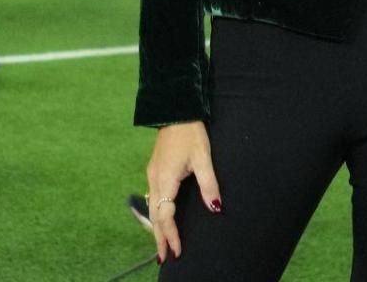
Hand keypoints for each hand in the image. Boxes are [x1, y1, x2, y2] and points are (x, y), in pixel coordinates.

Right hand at [145, 121, 219, 262]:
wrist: (176, 109)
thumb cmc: (191, 132)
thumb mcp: (203, 157)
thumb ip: (209, 184)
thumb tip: (215, 209)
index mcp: (166, 179)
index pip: (166, 215)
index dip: (171, 235)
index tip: (177, 250)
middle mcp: (155, 179)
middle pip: (154, 216)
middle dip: (159, 237)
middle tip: (165, 257)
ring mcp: (153, 174)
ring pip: (151, 208)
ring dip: (156, 227)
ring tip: (162, 243)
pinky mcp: (155, 169)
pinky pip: (153, 198)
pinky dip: (156, 214)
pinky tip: (160, 218)